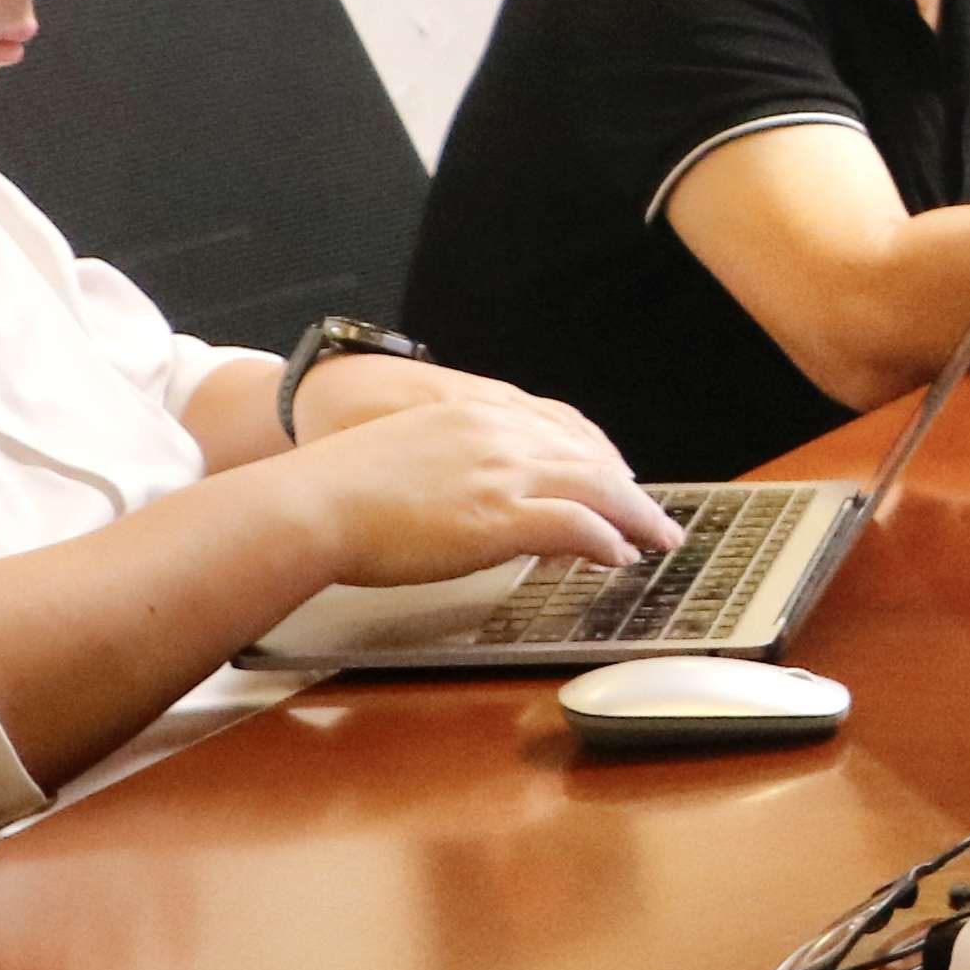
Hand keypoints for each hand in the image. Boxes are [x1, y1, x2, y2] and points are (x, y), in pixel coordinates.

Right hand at [293, 386, 669, 583]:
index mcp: (473, 413)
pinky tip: (619, 555)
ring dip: (635, 516)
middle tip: (653, 515)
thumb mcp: (408, 453)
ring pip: (596, 488)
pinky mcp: (499, 516)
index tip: (618, 474)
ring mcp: (501, 473)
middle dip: (628, 488)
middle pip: (588, 456)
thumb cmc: (341, 489)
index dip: (597, 454)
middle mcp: (497, 434)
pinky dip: (606, 540)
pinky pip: (575, 525)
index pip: (559, 426)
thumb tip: (475, 493)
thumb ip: (452, 462)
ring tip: (657, 539)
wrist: (311, 504)